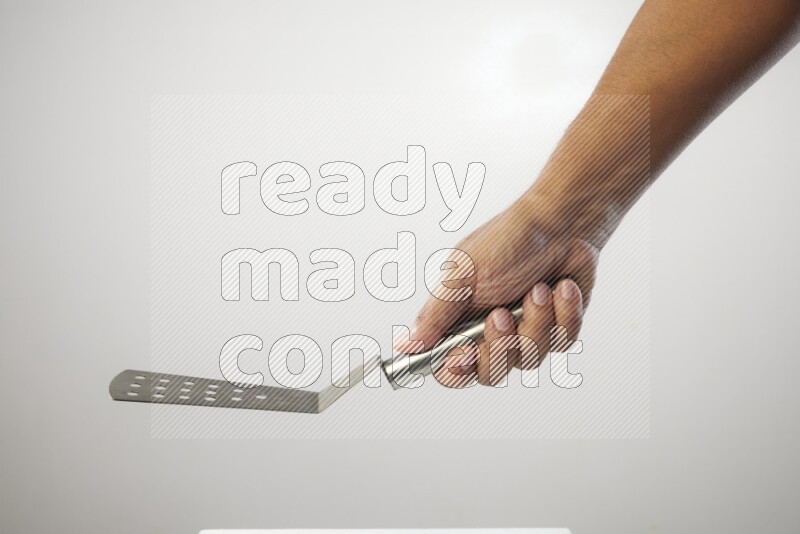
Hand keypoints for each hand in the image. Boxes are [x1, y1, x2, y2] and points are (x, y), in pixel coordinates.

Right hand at [397, 195, 599, 385]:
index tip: (466, 353)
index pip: (447, 366)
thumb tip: (406, 344)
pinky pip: (563, 342)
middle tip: (502, 313)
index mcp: (459, 320)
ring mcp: (525, 333)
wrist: (562, 223)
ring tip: (538, 288)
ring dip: (536, 321)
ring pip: (529, 360)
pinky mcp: (558, 329)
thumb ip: (436, 314)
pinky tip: (561, 288)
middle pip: (489, 374)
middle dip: (500, 345)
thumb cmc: (508, 239)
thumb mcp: (463, 275)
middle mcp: (490, 332)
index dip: (455, 369)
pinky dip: (564, 313)